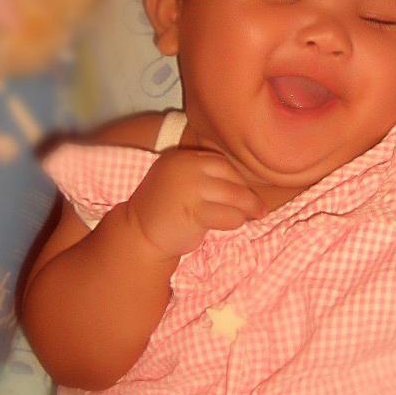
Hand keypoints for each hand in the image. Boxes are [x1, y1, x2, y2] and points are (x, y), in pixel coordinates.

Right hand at [126, 146, 265, 258]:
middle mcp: (185, 168)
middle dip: (247, 194)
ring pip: (234, 196)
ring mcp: (190, 189)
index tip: (244, 191)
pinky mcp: (194, 212)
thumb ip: (204, 177)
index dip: (236, 178)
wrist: (137, 235)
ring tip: (251, 216)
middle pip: (230, 177)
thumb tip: (243, 185)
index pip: (220, 163)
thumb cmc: (164, 211)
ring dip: (247, 209)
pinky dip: (236, 221)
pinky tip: (234, 224)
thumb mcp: (180, 183)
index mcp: (181, 158)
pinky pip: (228, 215)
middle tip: (258, 208)